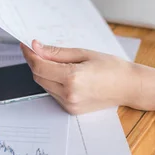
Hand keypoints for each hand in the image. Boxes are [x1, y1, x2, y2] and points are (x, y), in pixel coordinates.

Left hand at [21, 40, 154, 114]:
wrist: (128, 86)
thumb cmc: (111, 67)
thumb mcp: (83, 53)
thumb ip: (56, 52)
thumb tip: (36, 47)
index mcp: (72, 77)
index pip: (39, 65)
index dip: (29, 53)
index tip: (26, 44)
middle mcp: (69, 94)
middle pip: (38, 76)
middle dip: (34, 61)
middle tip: (37, 49)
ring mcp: (69, 104)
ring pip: (44, 85)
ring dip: (43, 72)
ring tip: (54, 60)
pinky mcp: (71, 110)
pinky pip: (52, 93)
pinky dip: (51, 81)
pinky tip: (62, 73)